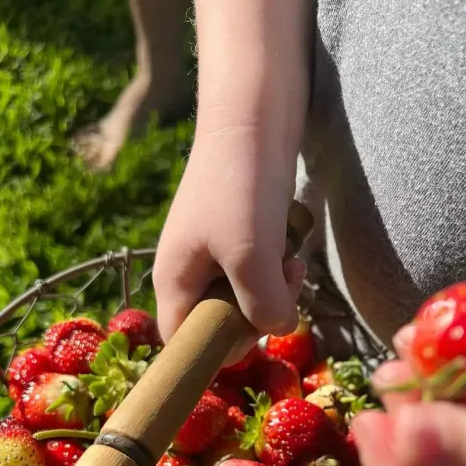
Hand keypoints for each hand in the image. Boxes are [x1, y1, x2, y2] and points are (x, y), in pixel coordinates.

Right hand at [153, 132, 305, 349]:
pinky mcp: (239, 243)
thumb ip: (262, 306)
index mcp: (174, 282)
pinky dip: (277, 274)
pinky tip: (291, 255)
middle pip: (220, 327)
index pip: (183, 343)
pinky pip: (258, 279)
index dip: (216, 349)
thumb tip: (280, 328)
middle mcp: (189, 275)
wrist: (254, 117)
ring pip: (245, 304)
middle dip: (257, 316)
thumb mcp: (250, 256)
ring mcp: (214, 259)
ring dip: (274, 294)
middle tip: (281, 286)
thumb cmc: (241, 187)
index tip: (252, 327)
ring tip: (290, 265)